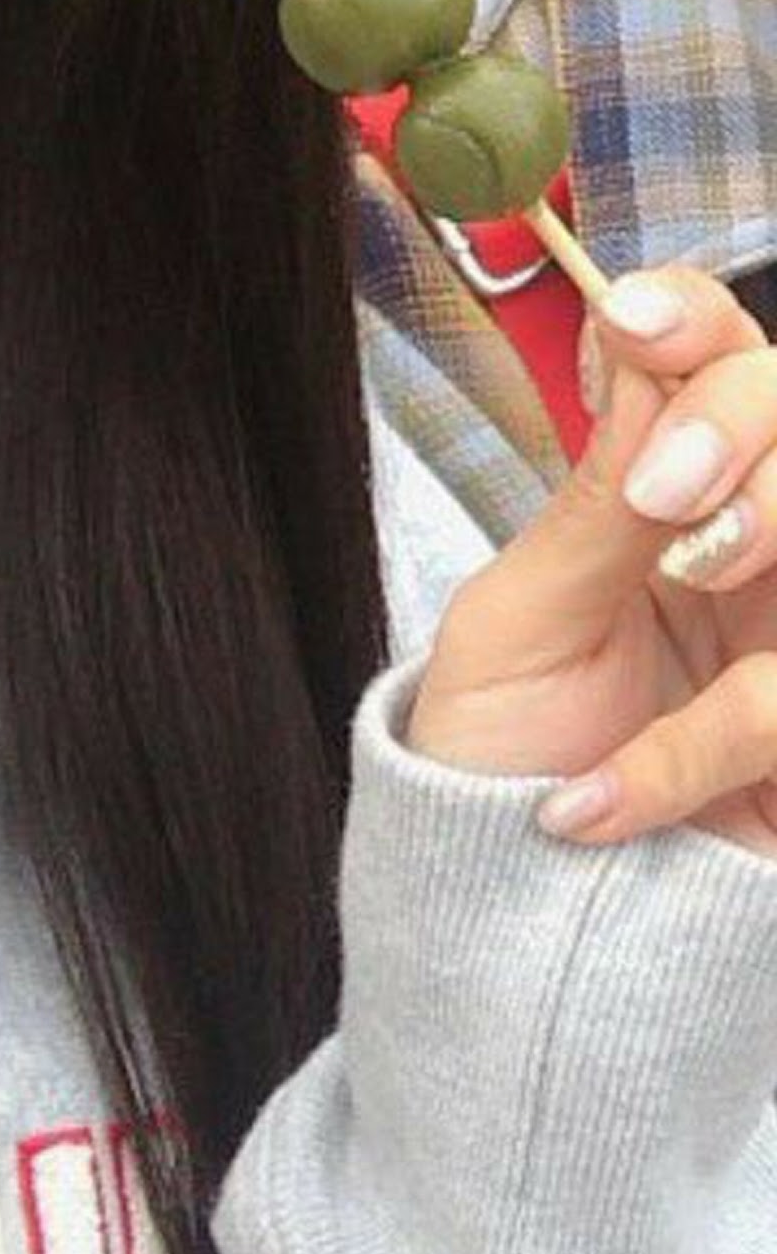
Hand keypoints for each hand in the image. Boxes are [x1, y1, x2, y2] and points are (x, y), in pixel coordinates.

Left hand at [409, 267, 776, 858]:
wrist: (507, 931)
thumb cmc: (503, 764)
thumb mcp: (519, 624)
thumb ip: (594, 501)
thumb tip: (641, 345)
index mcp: (676, 493)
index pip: (723, 358)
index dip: (694, 322)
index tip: (636, 324)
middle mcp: (764, 550)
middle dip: (745, 421)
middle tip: (663, 491)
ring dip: (772, 522)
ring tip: (679, 574)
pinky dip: (701, 748)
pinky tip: (599, 800)